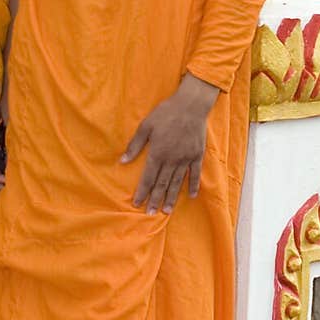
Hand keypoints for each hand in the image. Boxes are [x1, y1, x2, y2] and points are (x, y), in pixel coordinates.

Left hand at [121, 73, 219, 214]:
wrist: (191, 105)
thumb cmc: (166, 113)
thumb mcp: (146, 126)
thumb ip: (134, 145)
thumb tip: (122, 161)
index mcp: (157, 153)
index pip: (147, 177)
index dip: (142, 191)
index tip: (137, 204)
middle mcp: (172, 159)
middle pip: (162, 184)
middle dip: (155, 199)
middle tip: (150, 214)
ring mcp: (186, 158)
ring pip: (177, 182)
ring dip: (171, 197)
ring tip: (166, 211)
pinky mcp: (197, 155)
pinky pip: (195, 174)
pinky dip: (193, 185)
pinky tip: (191, 196)